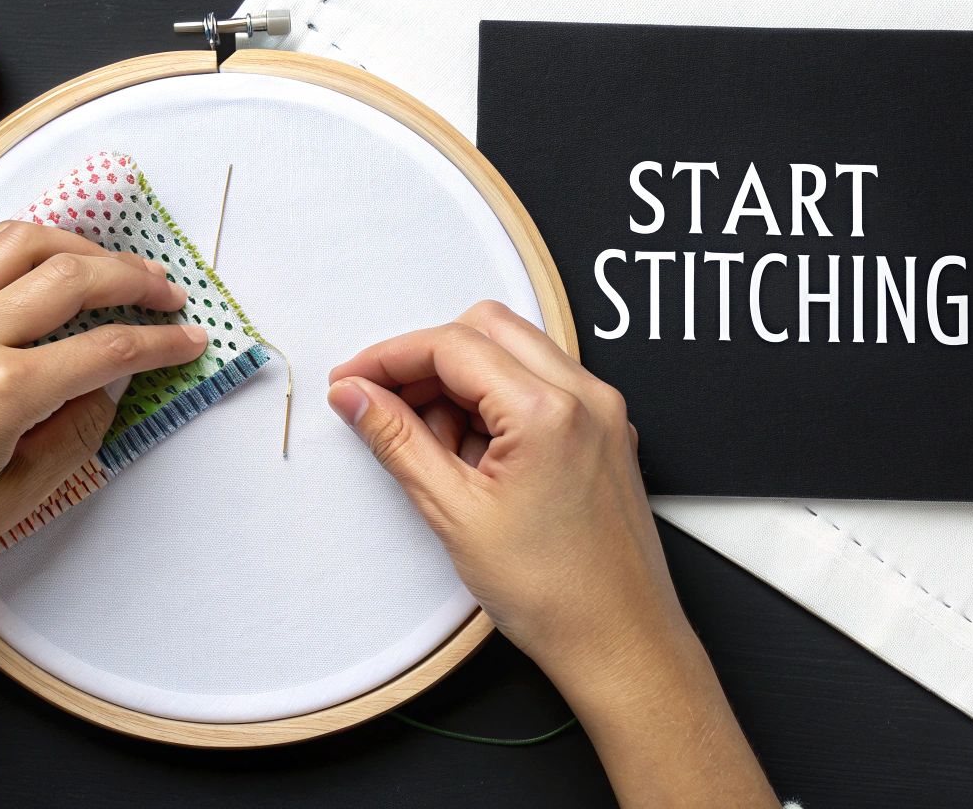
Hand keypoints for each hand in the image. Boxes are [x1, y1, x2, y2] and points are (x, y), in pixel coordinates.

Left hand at [0, 219, 208, 613]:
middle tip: (167, 292)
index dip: (160, 342)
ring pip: (17, 243)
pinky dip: (13, 247)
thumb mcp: (12, 501)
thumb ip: (72, 437)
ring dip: (76, 245)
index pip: (105, 349)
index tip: (190, 340)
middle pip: (70, 277)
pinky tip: (37, 262)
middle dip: (132, 278)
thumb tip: (105, 392)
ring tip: (110, 265)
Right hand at [325, 299, 670, 677]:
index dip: (389, 357)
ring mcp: (603, 411)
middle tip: (386, 406)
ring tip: (438, 452)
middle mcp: (587, 396)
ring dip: (462, 382)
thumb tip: (355, 396)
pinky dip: (497, 403)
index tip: (352, 380)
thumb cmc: (554, 594)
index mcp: (550, 410)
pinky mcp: (607, 431)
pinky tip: (475, 459)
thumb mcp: (454, 513)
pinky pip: (542, 385)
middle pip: (487, 329)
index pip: (452, 344)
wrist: (620, 642)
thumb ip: (397, 441)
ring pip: (515, 352)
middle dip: (427, 360)